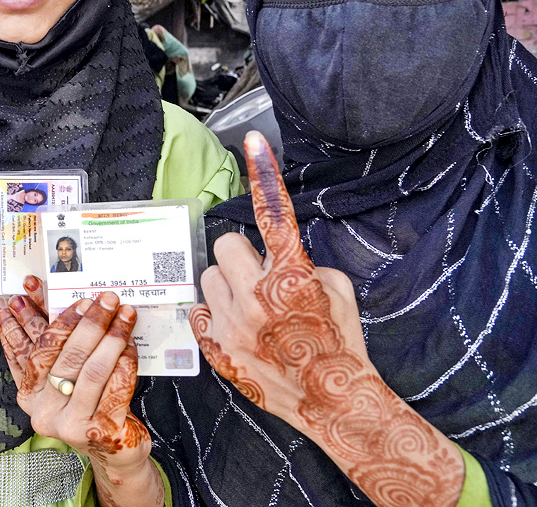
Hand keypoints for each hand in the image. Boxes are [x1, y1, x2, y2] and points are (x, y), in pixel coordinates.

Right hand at [0, 279, 162, 506]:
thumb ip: (47, 346)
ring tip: (124, 314)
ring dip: (111, 336)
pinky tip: (131, 344)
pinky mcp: (103, 431)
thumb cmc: (86, 405)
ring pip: (93, 370)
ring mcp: (73, 424)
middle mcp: (45, 412)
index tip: (50, 291)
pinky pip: (116, 387)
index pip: (33, 351)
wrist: (113, 452)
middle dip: (88, 322)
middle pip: (66, 357)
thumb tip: (27, 297)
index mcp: (28, 395)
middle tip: (106, 298)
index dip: (39, 319)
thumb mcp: (59, 378)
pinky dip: (125, 362)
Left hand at [191, 132, 461, 506]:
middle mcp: (258, 297)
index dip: (265, 174)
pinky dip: (216, 313)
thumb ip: (302, 262)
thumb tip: (276, 252)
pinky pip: (200, 310)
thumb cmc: (340, 342)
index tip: (252, 140)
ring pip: (208, 277)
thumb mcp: (335, 291)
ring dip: (225, 285)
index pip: (275, 214)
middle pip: (225, 246)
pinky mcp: (217, 348)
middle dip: (241, 257)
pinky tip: (238, 328)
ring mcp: (233, 324)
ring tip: (249, 306)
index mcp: (294, 277)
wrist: (333, 400)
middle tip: (258, 276)